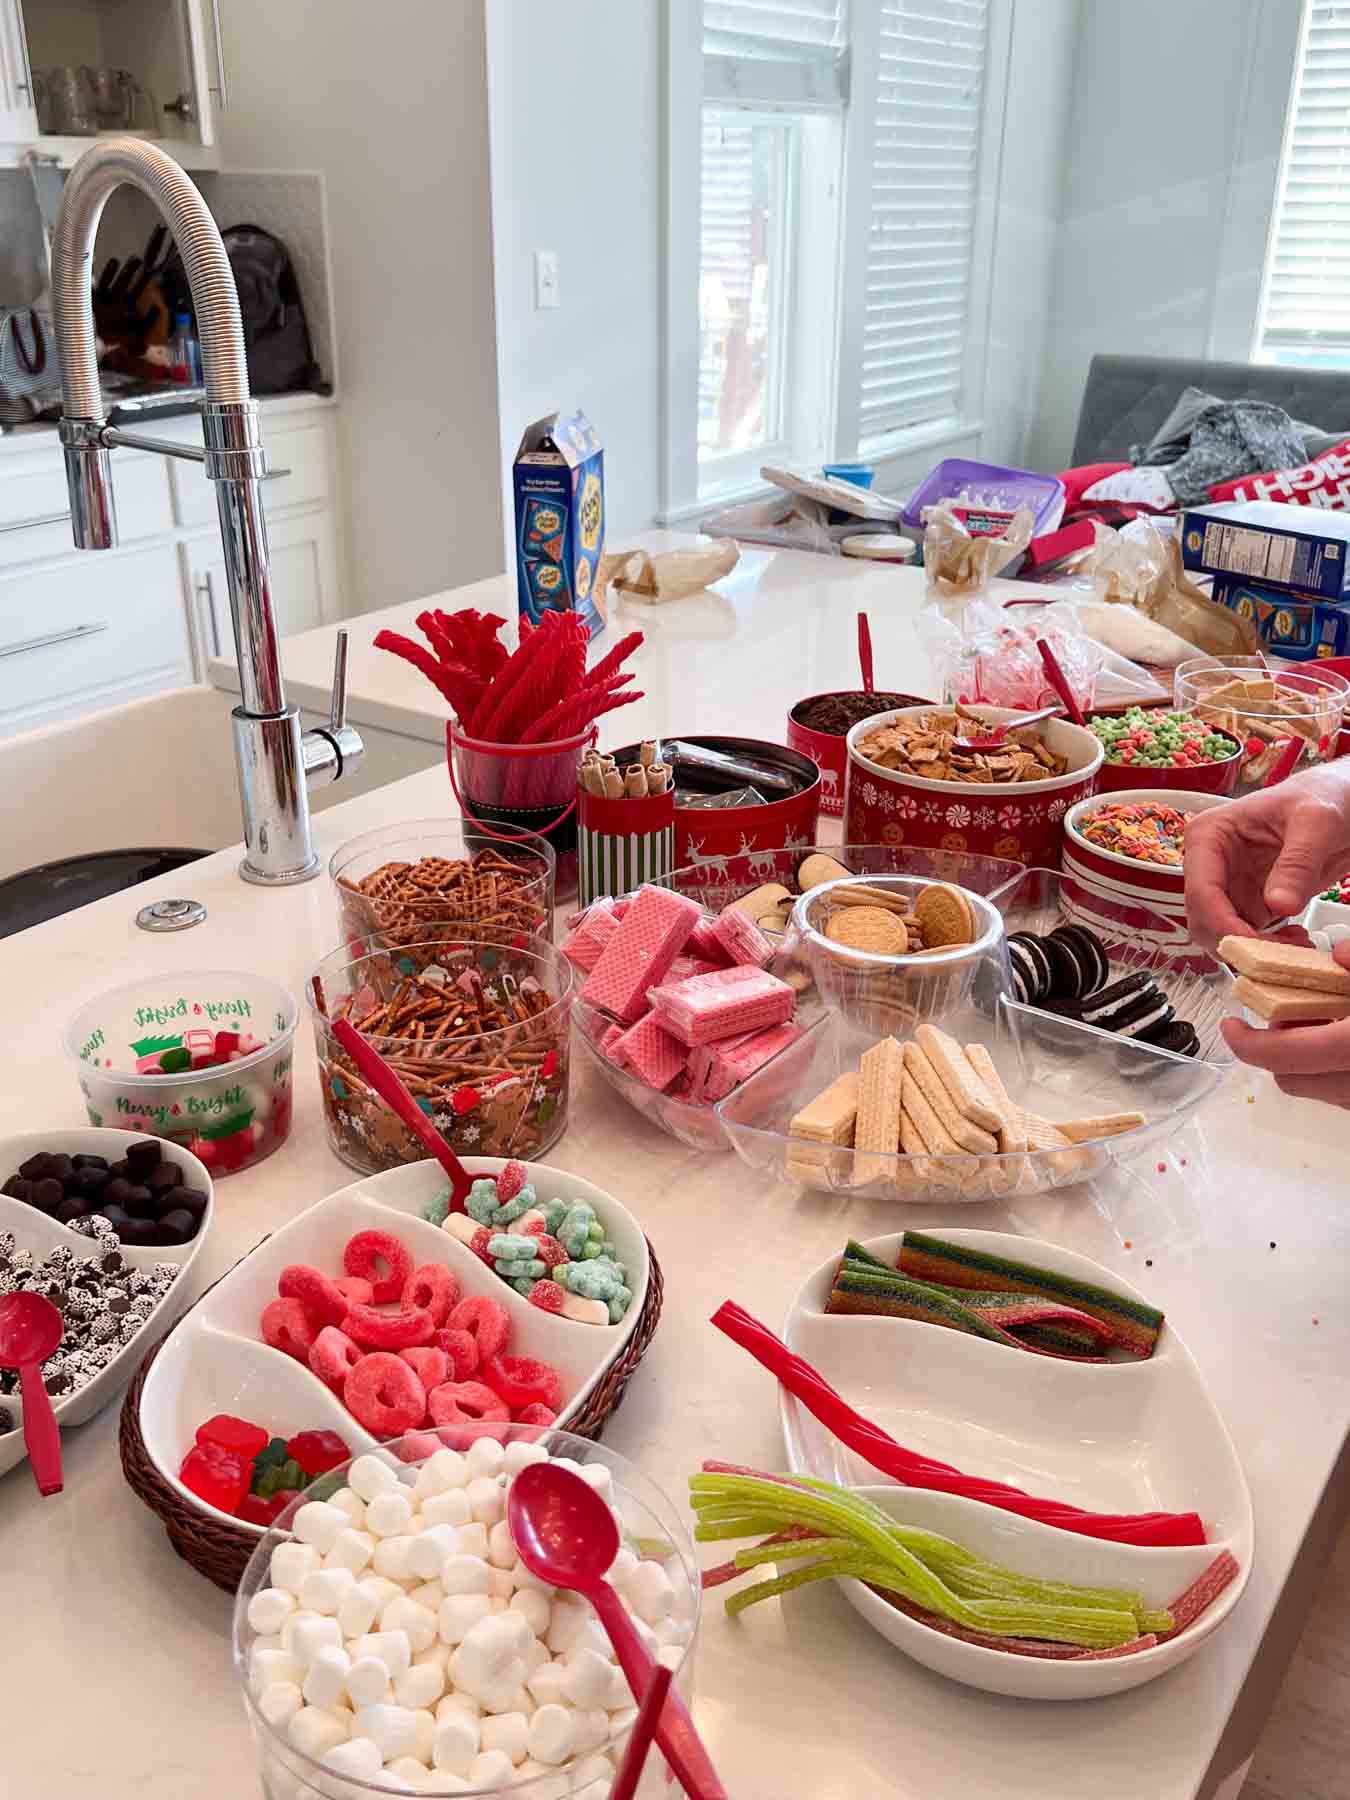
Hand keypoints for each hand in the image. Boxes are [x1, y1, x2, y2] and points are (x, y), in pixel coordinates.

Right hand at [1184, 765, 1349, 949]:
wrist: (1345, 800)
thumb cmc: (1324, 796)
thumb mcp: (1316, 822)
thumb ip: (1297, 863)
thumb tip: (1278, 904)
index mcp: (1211, 835)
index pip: (1201, 890)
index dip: (1223, 924)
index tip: (1255, 947)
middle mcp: (1211, 863)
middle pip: (1204, 920)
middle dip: (1238, 943)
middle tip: (1280, 955)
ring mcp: (1229, 885)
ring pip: (1222, 935)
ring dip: (1253, 951)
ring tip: (1295, 946)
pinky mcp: (1249, 902)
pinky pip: (1246, 937)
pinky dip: (1267, 949)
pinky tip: (1295, 939)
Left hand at [1222, 940, 1349, 1104]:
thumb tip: (1340, 954)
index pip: (1282, 1057)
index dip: (1246, 1043)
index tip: (1230, 1026)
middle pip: (1289, 1077)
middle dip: (1280, 1047)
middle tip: (1291, 1014)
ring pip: (1313, 1086)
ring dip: (1308, 1058)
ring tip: (1326, 1021)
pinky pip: (1337, 1089)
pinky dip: (1331, 1067)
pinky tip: (1342, 1035)